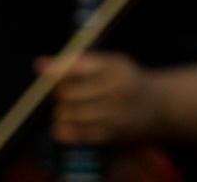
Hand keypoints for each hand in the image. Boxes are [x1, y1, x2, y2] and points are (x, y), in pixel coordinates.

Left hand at [37, 52, 166, 145]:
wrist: (158, 106)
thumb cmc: (127, 79)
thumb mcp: (110, 62)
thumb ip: (76, 62)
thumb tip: (38, 64)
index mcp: (115, 66)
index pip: (75, 66)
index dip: (55, 69)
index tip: (41, 68)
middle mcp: (114, 90)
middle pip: (67, 92)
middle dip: (59, 92)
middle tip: (65, 90)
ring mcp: (112, 114)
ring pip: (66, 114)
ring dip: (61, 110)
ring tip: (70, 106)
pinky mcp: (107, 134)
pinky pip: (72, 133)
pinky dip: (63, 128)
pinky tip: (71, 121)